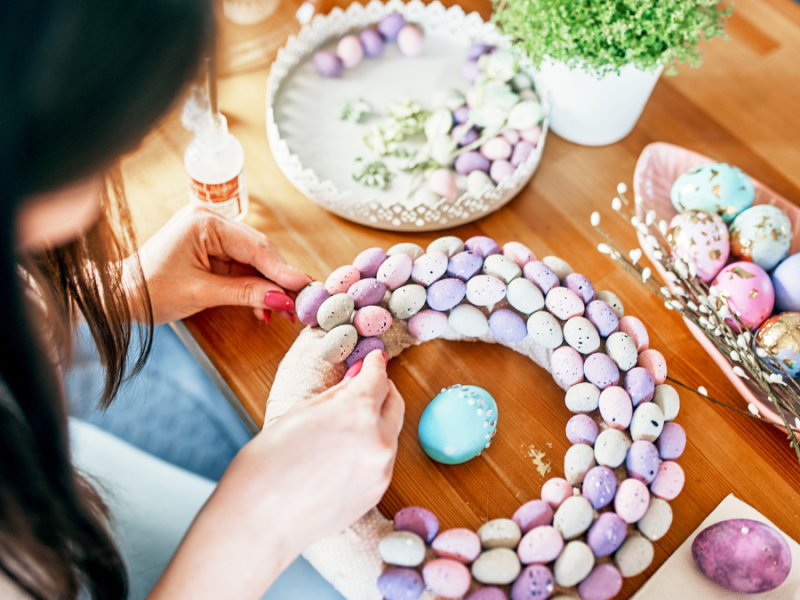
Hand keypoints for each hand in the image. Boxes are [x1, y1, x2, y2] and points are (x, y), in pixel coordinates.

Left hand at [134, 204, 310, 323]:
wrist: (119, 296)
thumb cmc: (149, 291)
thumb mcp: (201, 293)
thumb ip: (245, 293)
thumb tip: (282, 300)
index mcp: (205, 222)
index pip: (255, 247)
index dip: (283, 270)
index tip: (305, 287)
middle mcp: (212, 221)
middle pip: (259, 252)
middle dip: (280, 281)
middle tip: (301, 304)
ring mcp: (213, 234)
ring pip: (255, 261)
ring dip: (269, 288)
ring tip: (286, 313)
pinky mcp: (213, 249)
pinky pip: (243, 268)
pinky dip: (254, 288)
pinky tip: (265, 308)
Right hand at [148, 351, 403, 599]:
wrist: (260, 522)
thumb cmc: (267, 465)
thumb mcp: (300, 413)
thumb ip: (337, 394)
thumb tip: (358, 380)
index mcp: (357, 411)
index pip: (378, 377)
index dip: (375, 364)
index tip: (374, 359)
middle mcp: (378, 440)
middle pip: (394, 403)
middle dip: (382, 390)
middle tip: (364, 385)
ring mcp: (381, 470)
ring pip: (390, 433)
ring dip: (378, 421)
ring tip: (348, 423)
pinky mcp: (377, 493)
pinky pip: (383, 461)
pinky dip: (372, 449)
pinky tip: (345, 453)